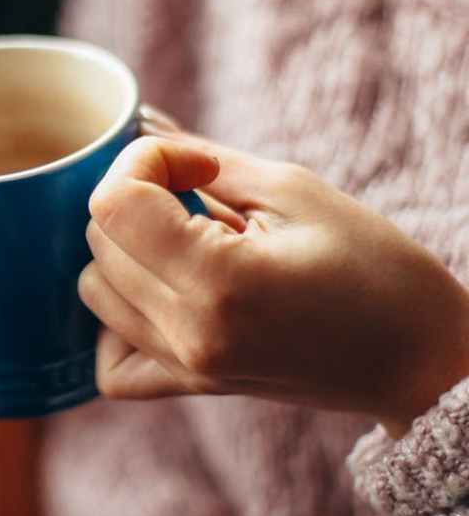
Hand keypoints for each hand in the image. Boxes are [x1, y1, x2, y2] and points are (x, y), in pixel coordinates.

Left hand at [80, 133, 468, 435]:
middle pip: (100, 242)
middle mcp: (190, 334)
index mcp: (220, 283)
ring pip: (95, 291)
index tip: (198, 165)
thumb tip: (141, 129)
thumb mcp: (295, 192)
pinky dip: (117, 320)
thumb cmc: (376, 269)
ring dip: (126, 248)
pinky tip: (159, 289)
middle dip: (138, 195)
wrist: (420, 358)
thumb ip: (206, 161)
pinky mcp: (193, 385)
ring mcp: (187, 368)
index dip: (145, 161)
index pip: (114, 203)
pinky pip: (113, 364)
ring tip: (188, 238)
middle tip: (202, 191)